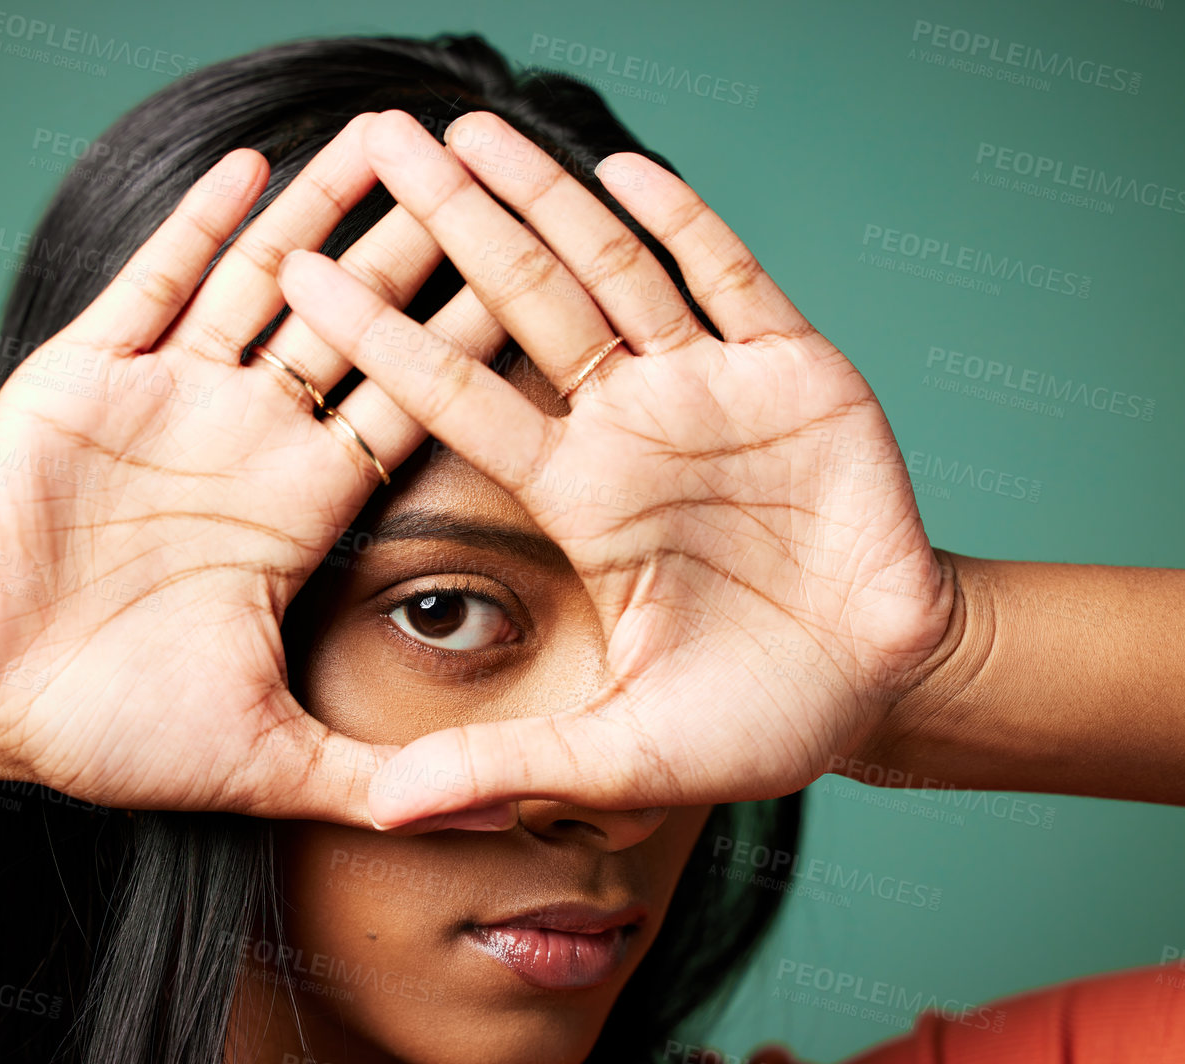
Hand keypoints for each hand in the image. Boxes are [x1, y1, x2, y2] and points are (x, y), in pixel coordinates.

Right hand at [0, 115, 506, 819]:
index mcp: (299, 509)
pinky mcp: (89, 372)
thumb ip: (382, 780)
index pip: (412, 407)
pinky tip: (257, 167)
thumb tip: (505, 823)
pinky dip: (204, 224)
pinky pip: (156, 281)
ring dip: (328, 211)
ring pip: (270, 280)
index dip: (478, 350)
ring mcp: (171, 396)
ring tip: (396, 137)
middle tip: (497, 175)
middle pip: (359, 322)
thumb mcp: (267, 762)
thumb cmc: (108, 728)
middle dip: (425, 249)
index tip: (548, 293)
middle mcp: (249, 438)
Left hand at [278, 111, 956, 827]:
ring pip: (616, 271)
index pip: (459, 400)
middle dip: (454, 225)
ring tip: (473, 128)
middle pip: (523, 302)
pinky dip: (688, 226)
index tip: (303, 276)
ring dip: (550, 200)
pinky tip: (629, 170)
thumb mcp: (621, 755)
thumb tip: (380, 815)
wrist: (881, 685)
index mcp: (580, 497)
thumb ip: (503, 768)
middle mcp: (629, 427)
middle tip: (376, 143)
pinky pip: (736, 281)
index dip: (384, 339)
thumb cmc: (753, 721)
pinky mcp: (798, 371)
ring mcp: (711, 390)